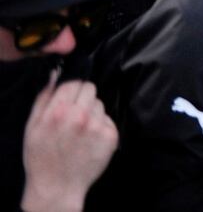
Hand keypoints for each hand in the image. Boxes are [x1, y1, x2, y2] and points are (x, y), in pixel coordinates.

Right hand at [20, 76, 117, 211]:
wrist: (57, 186)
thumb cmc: (41, 156)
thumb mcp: (32, 127)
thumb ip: (43, 98)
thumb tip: (55, 75)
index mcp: (58, 111)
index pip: (74, 82)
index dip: (71, 90)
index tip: (68, 100)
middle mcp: (79, 116)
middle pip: (90, 89)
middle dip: (82, 98)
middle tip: (74, 114)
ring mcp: (97, 126)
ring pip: (100, 104)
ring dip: (92, 112)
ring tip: (80, 130)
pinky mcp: (111, 136)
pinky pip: (108, 119)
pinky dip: (100, 126)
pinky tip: (89, 139)